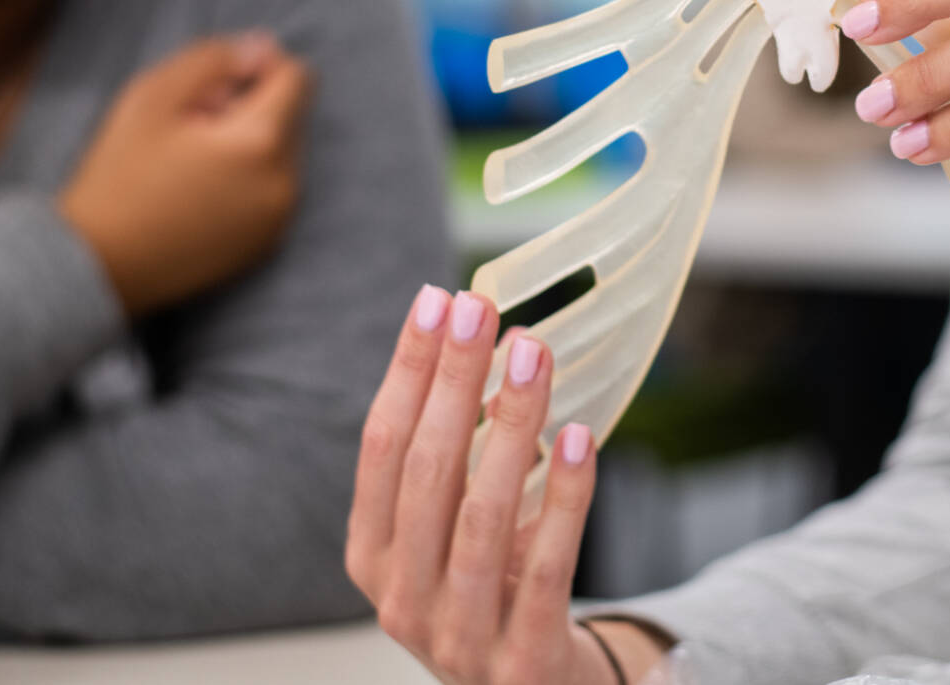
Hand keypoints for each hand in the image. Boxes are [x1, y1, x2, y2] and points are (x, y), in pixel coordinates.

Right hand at [59, 32, 310, 317]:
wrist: (97, 265)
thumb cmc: (119, 176)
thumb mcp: (153, 97)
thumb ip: (214, 59)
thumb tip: (263, 47)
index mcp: (262, 143)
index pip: (297, 76)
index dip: (255, 69)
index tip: (209, 90)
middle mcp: (285, 183)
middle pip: (291, 115)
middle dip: (249, 109)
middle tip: (189, 130)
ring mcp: (279, 220)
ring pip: (283, 153)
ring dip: (248, 145)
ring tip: (190, 164)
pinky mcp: (267, 245)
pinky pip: (272, 190)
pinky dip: (247, 180)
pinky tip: (197, 193)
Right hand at [348, 287, 632, 684]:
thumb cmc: (493, 590)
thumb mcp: (454, 527)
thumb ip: (456, 453)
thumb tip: (487, 341)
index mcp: (371, 556)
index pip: (379, 446)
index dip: (408, 370)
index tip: (437, 300)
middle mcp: (400, 599)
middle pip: (425, 470)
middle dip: (453, 380)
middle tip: (483, 309)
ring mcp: (458, 637)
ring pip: (481, 513)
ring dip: (511, 423)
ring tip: (534, 353)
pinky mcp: (522, 660)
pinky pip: (545, 566)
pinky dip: (563, 496)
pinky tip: (578, 437)